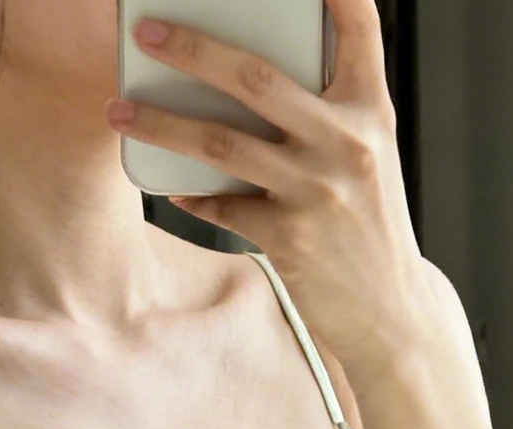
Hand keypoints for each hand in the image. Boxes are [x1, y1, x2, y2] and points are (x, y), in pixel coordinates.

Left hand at [109, 1, 429, 382]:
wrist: (392, 314)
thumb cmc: (368, 228)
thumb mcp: (367, 159)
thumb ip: (327, 115)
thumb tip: (244, 79)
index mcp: (371, 112)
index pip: (360, 29)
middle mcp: (346, 142)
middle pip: (255, 76)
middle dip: (192, 48)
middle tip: (146, 32)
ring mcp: (316, 189)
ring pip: (221, 141)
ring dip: (162, 123)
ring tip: (120, 110)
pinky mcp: (290, 236)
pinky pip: (222, 205)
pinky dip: (192, 195)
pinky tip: (171, 186)